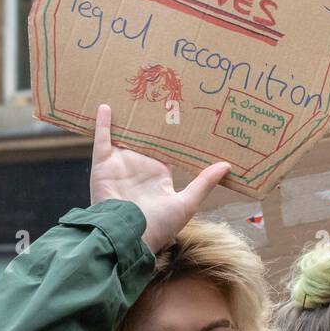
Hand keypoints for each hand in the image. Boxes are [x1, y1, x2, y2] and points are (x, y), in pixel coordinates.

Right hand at [90, 104, 231, 254]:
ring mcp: (120, 165)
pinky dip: (103, 124)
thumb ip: (204, 182)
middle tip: (158, 94)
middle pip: (143, 138)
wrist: (127, 236)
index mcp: (158, 175)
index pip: (165, 148)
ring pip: (124, 135)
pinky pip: (102, 140)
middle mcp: (139, 167)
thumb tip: (227, 166)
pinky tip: (107, 106)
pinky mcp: (103, 165)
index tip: (182, 112)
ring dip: (127, 118)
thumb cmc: (158, 225)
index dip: (172, 132)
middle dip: (149, 120)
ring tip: (133, 94)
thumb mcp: (186, 203)